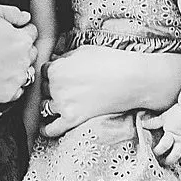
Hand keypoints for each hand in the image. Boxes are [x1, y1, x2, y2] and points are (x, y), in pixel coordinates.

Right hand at [0, 5, 36, 105]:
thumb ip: (9, 13)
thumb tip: (25, 18)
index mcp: (20, 40)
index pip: (32, 33)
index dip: (21, 32)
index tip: (12, 34)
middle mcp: (22, 59)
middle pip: (30, 52)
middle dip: (20, 50)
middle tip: (2, 49)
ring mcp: (16, 77)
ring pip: (27, 70)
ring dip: (17, 67)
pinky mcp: (8, 93)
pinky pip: (18, 89)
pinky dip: (11, 84)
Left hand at [42, 45, 180, 137]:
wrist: (136, 79)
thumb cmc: (114, 61)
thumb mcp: (86, 50)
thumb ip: (66, 56)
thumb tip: (55, 61)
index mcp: (56, 68)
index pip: (44, 72)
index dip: (55, 73)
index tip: (67, 75)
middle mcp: (55, 86)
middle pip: (45, 89)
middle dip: (55, 88)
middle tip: (74, 87)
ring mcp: (63, 104)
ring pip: (46, 107)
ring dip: (54, 105)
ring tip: (69, 102)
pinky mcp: (72, 119)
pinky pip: (51, 129)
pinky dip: (46, 129)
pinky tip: (47, 127)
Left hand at [143, 104, 180, 173]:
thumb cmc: (178, 112)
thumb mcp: (164, 117)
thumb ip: (153, 123)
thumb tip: (141, 124)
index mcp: (172, 134)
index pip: (164, 145)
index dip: (158, 150)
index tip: (152, 153)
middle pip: (176, 153)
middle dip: (170, 160)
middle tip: (164, 164)